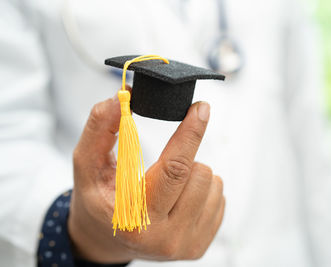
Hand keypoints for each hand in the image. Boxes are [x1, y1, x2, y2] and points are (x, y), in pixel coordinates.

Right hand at [68, 90, 224, 262]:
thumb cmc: (98, 199)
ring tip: (168, 185)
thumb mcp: (87, 165)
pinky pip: (219, 199)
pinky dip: (202, 190)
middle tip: (162, 165)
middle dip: (185, 156)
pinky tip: (179, 199)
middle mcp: (165, 238)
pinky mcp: (200, 245)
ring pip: (213, 184)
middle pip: (199, 173)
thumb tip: (121, 97)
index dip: (190, 133)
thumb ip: (99, 130)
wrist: (106, 238)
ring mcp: (186, 245)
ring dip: (194, 174)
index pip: (175, 168)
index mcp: (135, 219)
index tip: (201, 108)